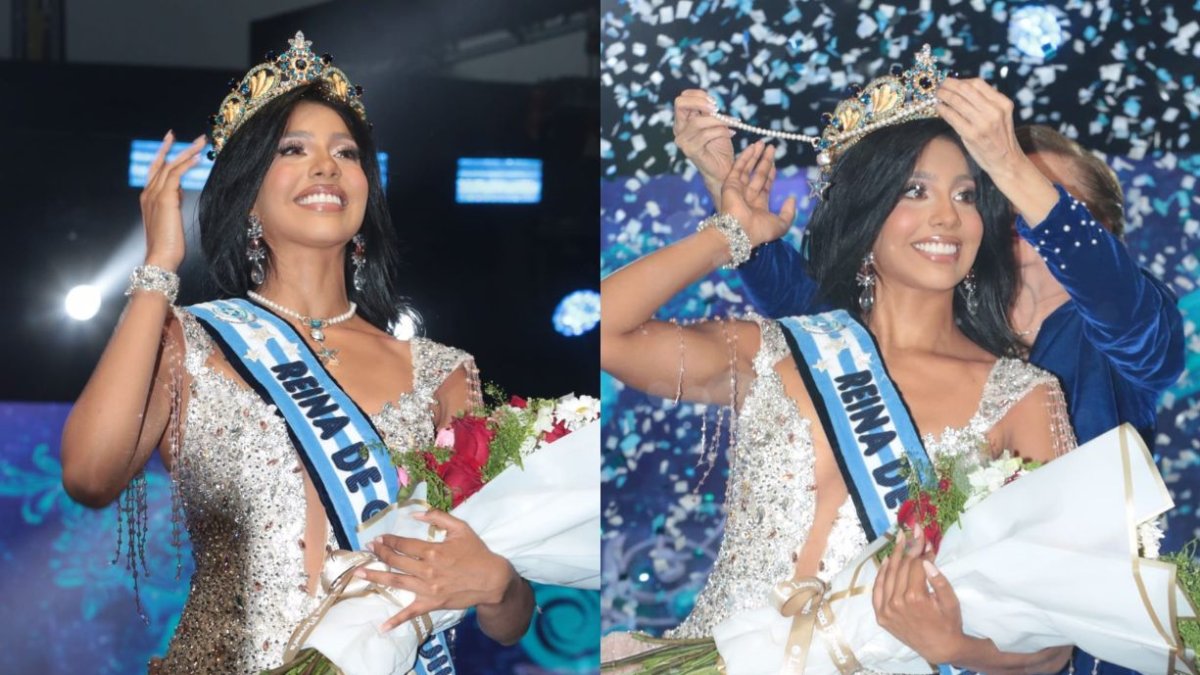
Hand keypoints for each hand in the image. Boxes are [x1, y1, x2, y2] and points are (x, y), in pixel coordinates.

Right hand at [140, 131, 205, 270]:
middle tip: (190, 136)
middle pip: (162, 163)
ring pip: (170, 165)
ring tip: (201, 142)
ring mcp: (155, 195)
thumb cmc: (168, 244)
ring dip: (187, 152)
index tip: (172, 141)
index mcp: (148, 197)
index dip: (164, 154)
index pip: (155, 170)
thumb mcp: (169, 218)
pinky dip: (187, 164)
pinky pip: (176, 175)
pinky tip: (198, 157)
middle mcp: (148, 193)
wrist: (160, 257)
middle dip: (175, 147)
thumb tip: (178, 191)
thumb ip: (171, 202)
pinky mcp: (165, 199)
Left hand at [357, 509, 517, 631]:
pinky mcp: (431, 603)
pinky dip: (397, 620)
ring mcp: (427, 589)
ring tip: (359, 573)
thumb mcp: (461, 528)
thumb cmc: (477, 552)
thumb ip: (438, 517)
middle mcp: (426, 570)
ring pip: (395, 581)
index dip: (389, 540)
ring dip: (376, 577)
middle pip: (395, 560)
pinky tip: (383, 627)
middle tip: (369, 548)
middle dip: (380, 553)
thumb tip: (415, 513)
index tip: (379, 538)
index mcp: (432, 550)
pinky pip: (411, 613)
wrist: (492, 579)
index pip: (403, 544)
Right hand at [673, 89, 734, 202]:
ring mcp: (682, 141)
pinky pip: (706, 134)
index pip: (682, 99)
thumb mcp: (715, 123)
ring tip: (732, 123)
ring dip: (719, 120)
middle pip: (680, 104)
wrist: (723, 169)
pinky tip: (731, 133)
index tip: (714, 102)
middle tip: (717, 108)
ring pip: (698, 121)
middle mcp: (679, 130)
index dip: (698, 95)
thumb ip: (710, 112)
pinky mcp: (690, 150)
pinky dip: (721, 131)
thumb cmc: (720, 146)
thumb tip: (712, 101)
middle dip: (701, 101)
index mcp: (683, 121)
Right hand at [719, 141, 796, 247]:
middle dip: (765, 161)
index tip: (775, 164)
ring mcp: (738, 190)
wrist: (739, 232)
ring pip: (748, 169)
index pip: (765, 186)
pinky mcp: (730, 184)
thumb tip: (792, 198)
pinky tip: (752, 147)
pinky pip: (738, 168)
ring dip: (755, 156)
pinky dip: (745, 157)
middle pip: (758, 175)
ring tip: (762, 143)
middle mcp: (748, 197)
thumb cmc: (760, 231)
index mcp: (759, 206)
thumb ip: (789, 212)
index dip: (771, 174)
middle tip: (771, 148)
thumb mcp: (781, 224)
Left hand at [872, 529, 963, 663]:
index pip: (915, 565)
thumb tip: (926, 559)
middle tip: (910, 531)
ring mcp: (886, 609)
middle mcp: (897, 602)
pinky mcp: (881, 615)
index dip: (920, 548)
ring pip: (888, 575)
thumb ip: (939, 579)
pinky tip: (886, 561)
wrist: (940, 648)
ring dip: (893, 556)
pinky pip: (877, 590)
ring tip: (899, 540)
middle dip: (907, 547)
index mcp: (915, 597)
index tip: (923, 535)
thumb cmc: (948, 623)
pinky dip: (881, 574)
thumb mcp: (950, 601)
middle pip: (901, 567)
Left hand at [935, 78, 1025, 181]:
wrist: (1006, 161)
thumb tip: (961, 89)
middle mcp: (994, 111)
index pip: (978, 84)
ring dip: (943, 95)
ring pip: (957, 102)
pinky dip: (943, 109)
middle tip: (940, 85)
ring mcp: (983, 123)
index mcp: (1003, 103)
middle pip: (966, 90)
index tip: (952, 82)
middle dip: (949, 85)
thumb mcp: (1000, 116)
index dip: (961, 80)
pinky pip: (952, 117)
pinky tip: (938, 107)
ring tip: (937, 94)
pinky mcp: (971, 135)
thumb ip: (986, 102)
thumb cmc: (999, 138)